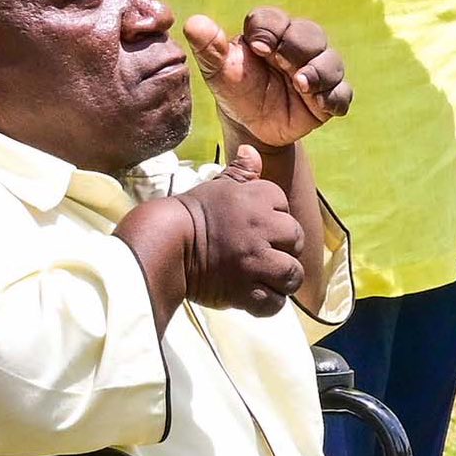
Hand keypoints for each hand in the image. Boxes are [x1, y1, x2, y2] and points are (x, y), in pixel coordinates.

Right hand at [172, 149, 310, 314]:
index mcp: (259, 198)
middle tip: (260, 254)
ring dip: (281, 279)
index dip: (273, 218)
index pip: (285, 207)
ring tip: (263, 278)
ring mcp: (256, 261)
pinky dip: (268, 304)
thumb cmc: (188, 214)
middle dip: (283, 248)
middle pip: (296, 240)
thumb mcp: (217, 186)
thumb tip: (251, 151)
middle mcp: (264, 228)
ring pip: (292, 274)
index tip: (254, 226)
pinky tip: (254, 296)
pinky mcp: (246, 290)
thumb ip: (241, 172)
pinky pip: (275, 304)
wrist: (160, 244)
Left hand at [181, 7, 348, 147]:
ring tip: (301, 86)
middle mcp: (298, 47)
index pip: (276, 19)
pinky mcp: (329, 96)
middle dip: (298, 48)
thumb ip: (208, 48)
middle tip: (283, 64)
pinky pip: (343, 93)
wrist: (251, 127)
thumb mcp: (218, 71)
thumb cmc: (235, 91)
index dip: (270, 30)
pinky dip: (335, 98)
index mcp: (270, 35)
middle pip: (311, 34)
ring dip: (319, 72)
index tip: (257, 48)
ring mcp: (317, 71)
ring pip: (332, 61)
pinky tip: (320, 105)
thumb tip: (194, 23)